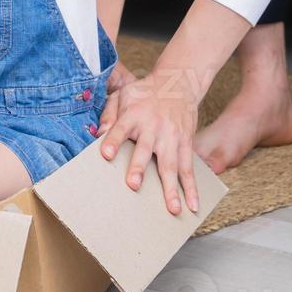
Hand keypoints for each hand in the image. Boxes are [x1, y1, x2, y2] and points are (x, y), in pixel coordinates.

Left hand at [97, 67, 199, 215]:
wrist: (178, 82)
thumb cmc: (145, 92)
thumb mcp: (123, 94)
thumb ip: (110, 113)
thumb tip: (98, 133)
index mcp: (133, 114)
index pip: (120, 128)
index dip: (113, 141)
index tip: (105, 154)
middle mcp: (153, 126)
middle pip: (146, 149)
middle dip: (139, 167)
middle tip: (134, 185)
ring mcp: (171, 136)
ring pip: (171, 164)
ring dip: (172, 188)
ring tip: (172, 209)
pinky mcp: (186, 142)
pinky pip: (188, 167)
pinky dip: (191, 187)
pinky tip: (193, 204)